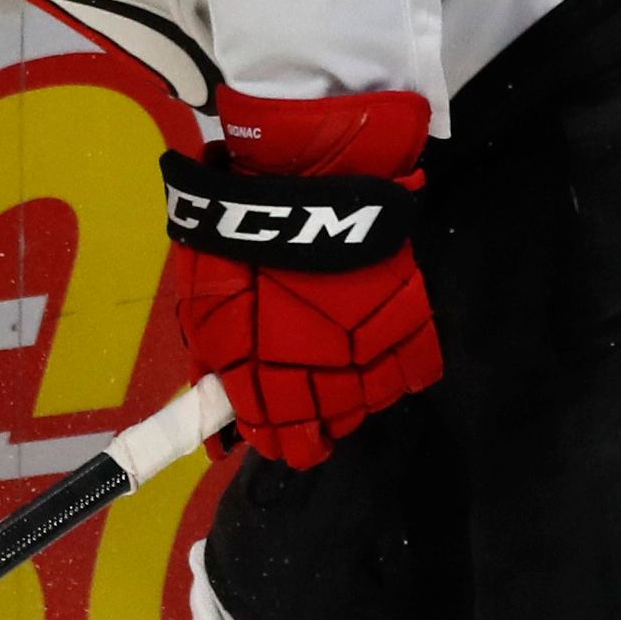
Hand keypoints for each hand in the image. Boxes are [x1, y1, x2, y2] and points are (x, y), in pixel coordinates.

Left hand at [161, 87, 439, 468]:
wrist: (304, 176)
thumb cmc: (239, 234)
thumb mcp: (203, 302)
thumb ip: (214, 360)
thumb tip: (217, 411)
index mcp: (265, 384)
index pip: (280, 443)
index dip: (275, 437)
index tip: (270, 422)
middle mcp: (323, 383)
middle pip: (327, 432)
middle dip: (314, 416)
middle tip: (303, 382)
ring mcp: (371, 354)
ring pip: (369, 404)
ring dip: (355, 392)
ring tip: (339, 359)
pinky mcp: (409, 321)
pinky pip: (417, 368)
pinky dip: (400, 367)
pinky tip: (381, 349)